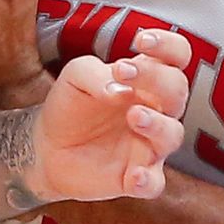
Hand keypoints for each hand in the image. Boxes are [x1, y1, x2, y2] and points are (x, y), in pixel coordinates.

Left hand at [31, 28, 191, 202]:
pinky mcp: (135, 177)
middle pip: (177, 91)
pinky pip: (154, 183)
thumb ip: (95, 74)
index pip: (175, 57)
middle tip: (124, 72)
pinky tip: (133, 175)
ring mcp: (148, 145)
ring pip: (173, 135)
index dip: (169, 46)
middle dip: (156, 79)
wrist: (45, 147)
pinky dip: (148, 181)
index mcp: (146, 81)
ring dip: (158, 124)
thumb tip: (119, 88)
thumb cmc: (70, 105)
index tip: (142, 41)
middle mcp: (155, 111)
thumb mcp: (75, 77)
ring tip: (133, 116)